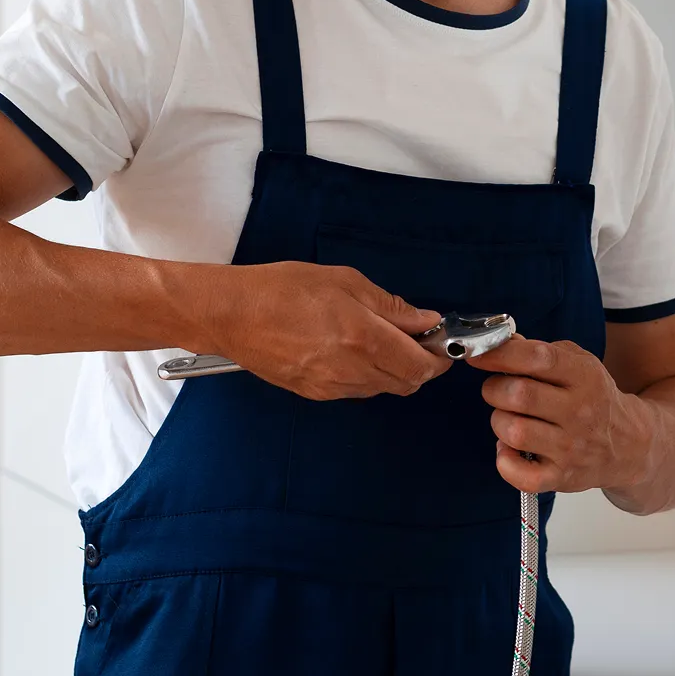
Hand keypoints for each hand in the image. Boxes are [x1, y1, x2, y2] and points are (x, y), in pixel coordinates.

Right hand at [200, 261, 451, 400]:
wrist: (233, 315)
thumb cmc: (283, 289)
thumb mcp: (344, 281)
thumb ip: (389, 305)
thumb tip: (424, 321)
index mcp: (363, 338)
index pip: (420, 365)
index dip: (438, 356)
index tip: (441, 342)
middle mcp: (351, 370)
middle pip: (407, 383)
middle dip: (419, 364)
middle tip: (414, 338)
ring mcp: (332, 387)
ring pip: (382, 388)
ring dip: (392, 369)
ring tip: (377, 339)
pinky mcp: (315, 394)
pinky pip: (356, 390)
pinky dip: (366, 374)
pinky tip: (351, 349)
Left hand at [469, 337, 649, 493]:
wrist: (629, 446)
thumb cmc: (594, 397)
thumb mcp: (577, 362)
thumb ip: (539, 350)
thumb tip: (501, 343)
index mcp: (583, 376)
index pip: (537, 358)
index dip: (500, 354)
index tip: (477, 354)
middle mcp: (580, 411)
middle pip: (519, 395)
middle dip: (494, 388)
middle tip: (497, 389)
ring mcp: (571, 448)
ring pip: (514, 431)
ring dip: (499, 421)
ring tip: (508, 418)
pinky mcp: (563, 477)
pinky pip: (521, 475)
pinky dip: (505, 461)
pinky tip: (510, 449)